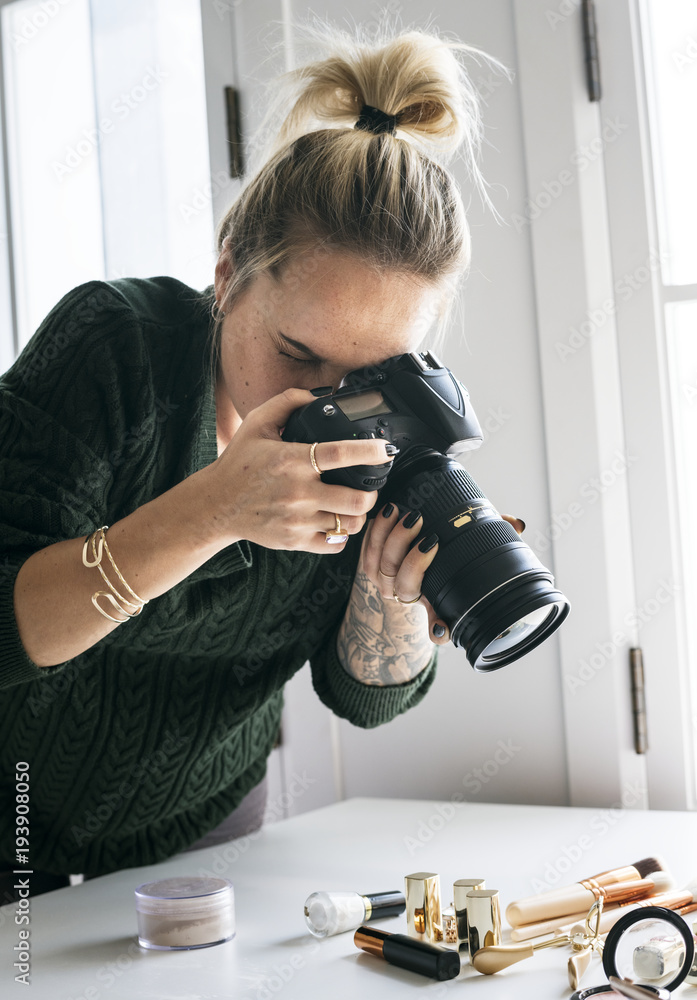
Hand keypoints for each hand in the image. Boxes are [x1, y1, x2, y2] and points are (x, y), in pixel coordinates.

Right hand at [201, 388, 392, 551]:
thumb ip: (289, 401)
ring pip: (350, 524)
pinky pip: (336, 544)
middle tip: (368, 486)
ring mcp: (297, 520)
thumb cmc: (240, 463)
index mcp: (292, 460)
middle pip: (357, 500)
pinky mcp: (295, 541)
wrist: (217, 505)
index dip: (371, 451)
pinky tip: (336, 521)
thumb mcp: (257, 422)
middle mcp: (297, 492)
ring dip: (359, 514)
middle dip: (371, 493)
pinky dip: (342, 534)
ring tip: (353, 504)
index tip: (386, 450)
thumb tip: (323, 394)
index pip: (342, 454)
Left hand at [362, 505, 526, 645]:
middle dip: (414, 559)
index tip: (443, 629)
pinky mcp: (368, 560)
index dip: (439, 630)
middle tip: (428, 533)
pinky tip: (389, 511)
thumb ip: (488, 537)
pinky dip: (377, 528)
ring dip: (392, 537)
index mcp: (432, 599)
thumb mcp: (462, 546)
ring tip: (406, 513)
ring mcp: (384, 578)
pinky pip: (368, 547)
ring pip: (382, 563)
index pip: (438, 625)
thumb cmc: (438, 548)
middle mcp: (406, 594)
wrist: (403, 542)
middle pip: (404, 582)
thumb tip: (518, 524)